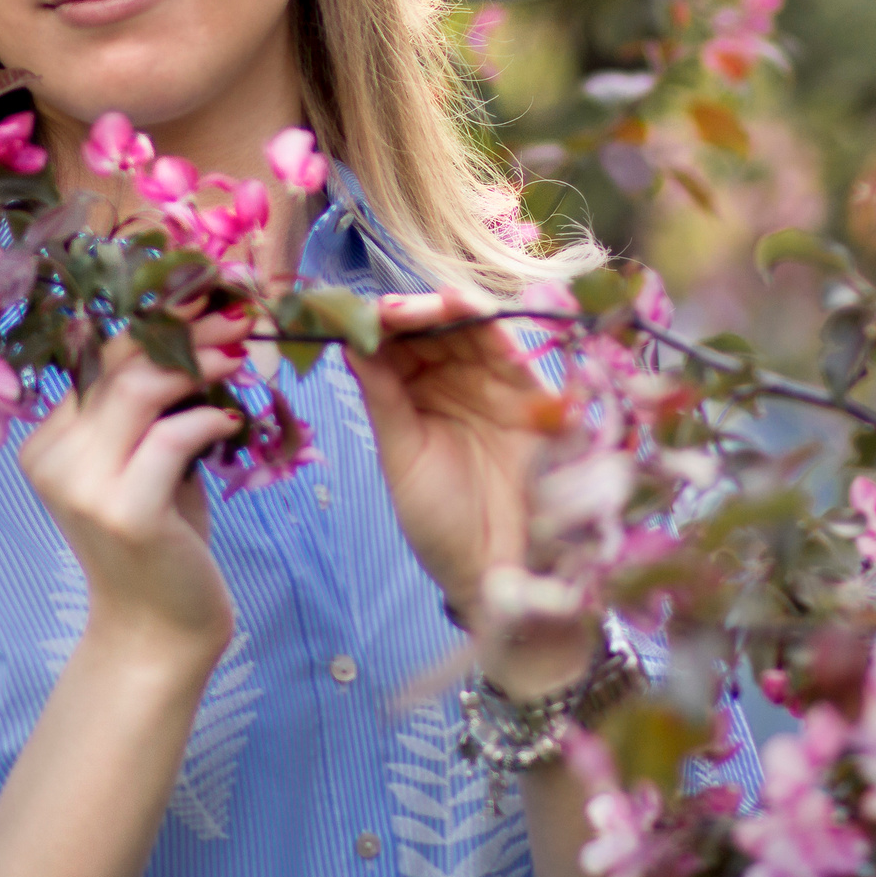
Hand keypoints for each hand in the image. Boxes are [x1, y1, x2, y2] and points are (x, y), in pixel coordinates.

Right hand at [18, 306, 253, 666]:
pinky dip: (207, 418)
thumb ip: (149, 405)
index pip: (97, 358)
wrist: (158, 625)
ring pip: (139, 391)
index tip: (204, 298)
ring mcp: (82, 486)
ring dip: (199, 364)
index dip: (153, 321)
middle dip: (181, 332)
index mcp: (46, 441)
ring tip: (241, 354)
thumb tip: (195, 324)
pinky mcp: (124, 512)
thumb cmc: (161, 536)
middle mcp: (51, 458)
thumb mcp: (147, 459)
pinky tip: (234, 417)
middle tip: (235, 315)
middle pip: (116, 364)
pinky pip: (170, 438)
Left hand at [344, 290, 598, 691]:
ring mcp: (490, 382)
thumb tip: (348, 341)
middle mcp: (452, 381)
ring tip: (412, 305)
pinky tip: (458, 305)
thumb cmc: (442, 524)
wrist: (496, 571)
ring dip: (439, 306)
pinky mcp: (528, 390)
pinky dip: (484, 318)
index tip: (347, 314)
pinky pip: (506, 344)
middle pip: (429, 327)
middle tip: (382, 308)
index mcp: (413, 396)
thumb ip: (382, 397)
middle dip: (405, 310)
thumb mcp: (402, 457)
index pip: (394, 344)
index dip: (374, 324)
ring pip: (465, 326)